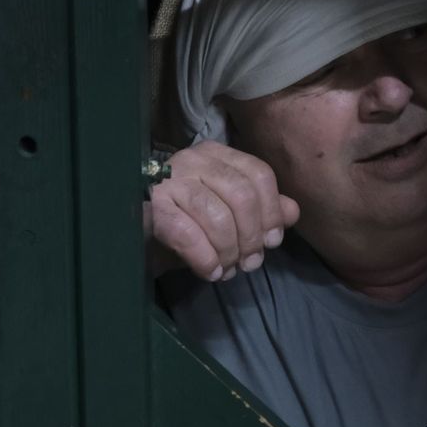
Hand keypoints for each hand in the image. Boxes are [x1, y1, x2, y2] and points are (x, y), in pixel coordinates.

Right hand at [144, 141, 300, 280]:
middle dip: (251, 235)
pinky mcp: (150, 207)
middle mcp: (193, 160)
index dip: (271, 212)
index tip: (272, 241)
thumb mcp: (228, 214)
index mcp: (217, 155)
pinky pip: (186, 233)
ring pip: (216, 214)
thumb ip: (262, 209)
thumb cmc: (187, 221)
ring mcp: (169, 180)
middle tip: (250, 262)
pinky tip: (210, 272)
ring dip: (228, 250)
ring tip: (228, 269)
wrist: (133, 235)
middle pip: (242, 194)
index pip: (259, 174)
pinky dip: (204, 258)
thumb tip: (292, 212)